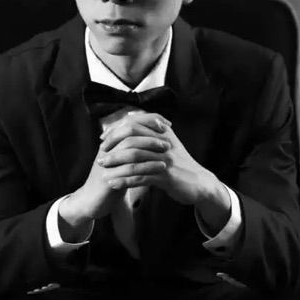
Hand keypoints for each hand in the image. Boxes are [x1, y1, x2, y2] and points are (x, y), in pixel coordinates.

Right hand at [60, 112, 170, 223]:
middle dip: (150, 132)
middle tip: (168, 135)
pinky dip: (147, 166)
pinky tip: (160, 167)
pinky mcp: (108, 178)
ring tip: (167, 149)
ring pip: (129, 148)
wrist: (93, 201)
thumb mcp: (122, 160)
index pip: (129, 122)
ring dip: (150, 146)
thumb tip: (152, 132)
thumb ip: (133, 147)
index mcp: (110, 142)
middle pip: (128, 131)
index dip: (147, 120)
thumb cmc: (112, 179)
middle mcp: (107, 148)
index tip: (165, 123)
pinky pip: (130, 169)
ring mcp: (107, 163)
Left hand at [99, 112, 223, 207]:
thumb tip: (128, 115)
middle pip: (132, 139)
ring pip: (135, 159)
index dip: (116, 131)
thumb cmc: (178, 162)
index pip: (134, 124)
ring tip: (102, 171)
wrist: (199, 182)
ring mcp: (165, 160)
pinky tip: (114, 183)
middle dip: (113, 147)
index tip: (103, 139)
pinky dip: (125, 180)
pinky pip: (141, 177)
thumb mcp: (167, 141)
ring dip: (116, 165)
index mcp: (162, 132)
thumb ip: (148, 129)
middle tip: (100, 156)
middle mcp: (164, 143)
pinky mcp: (166, 177)